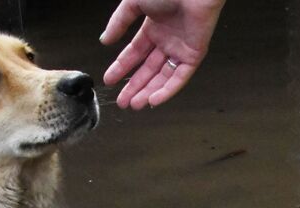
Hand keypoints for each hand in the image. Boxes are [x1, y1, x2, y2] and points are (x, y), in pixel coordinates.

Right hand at [100, 0, 224, 108]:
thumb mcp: (133, 3)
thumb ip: (119, 22)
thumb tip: (105, 40)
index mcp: (153, 28)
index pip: (135, 54)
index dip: (121, 68)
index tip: (109, 80)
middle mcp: (167, 41)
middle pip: (148, 70)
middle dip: (134, 87)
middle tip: (122, 101)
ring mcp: (180, 49)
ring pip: (163, 77)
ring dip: (149, 92)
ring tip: (135, 105)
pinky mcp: (194, 55)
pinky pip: (180, 77)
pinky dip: (168, 90)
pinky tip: (154, 100)